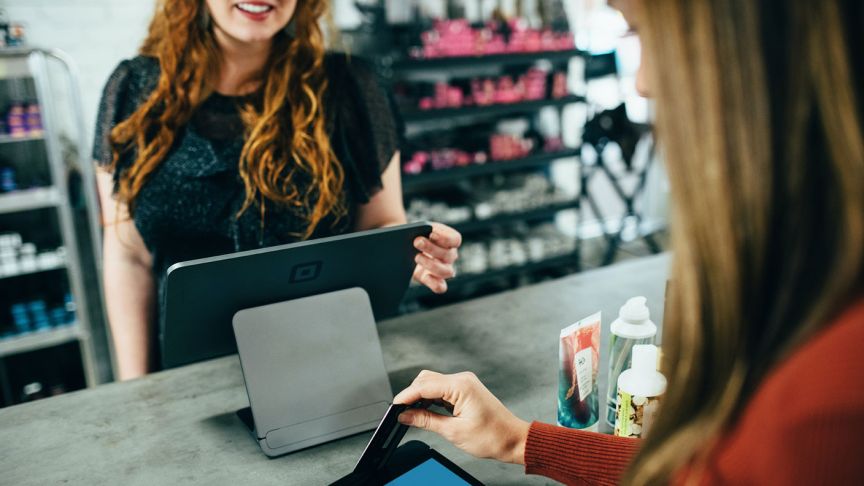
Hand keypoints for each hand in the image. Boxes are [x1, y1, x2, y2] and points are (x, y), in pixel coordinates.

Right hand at [393, 370, 529, 464]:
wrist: (513, 440)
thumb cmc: (492, 437)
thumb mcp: (453, 432)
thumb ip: (426, 421)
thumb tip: (405, 415)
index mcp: (461, 386)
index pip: (424, 386)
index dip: (406, 396)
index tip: (394, 407)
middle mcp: (462, 380)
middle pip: (426, 380)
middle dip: (412, 395)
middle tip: (401, 413)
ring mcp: (464, 383)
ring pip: (432, 383)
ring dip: (421, 397)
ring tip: (412, 414)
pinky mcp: (465, 389)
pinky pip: (441, 389)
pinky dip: (431, 399)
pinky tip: (426, 411)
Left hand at [413, 222, 461, 293]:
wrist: (403, 248)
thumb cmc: (414, 235)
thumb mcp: (418, 228)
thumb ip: (421, 229)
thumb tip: (419, 235)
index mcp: (449, 241)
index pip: (455, 239)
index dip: (445, 238)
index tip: (431, 233)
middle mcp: (449, 256)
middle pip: (449, 255)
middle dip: (431, 248)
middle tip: (417, 242)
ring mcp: (443, 269)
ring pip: (447, 272)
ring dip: (431, 264)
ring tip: (416, 257)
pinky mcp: (433, 280)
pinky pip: (440, 286)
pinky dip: (435, 283)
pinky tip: (426, 276)